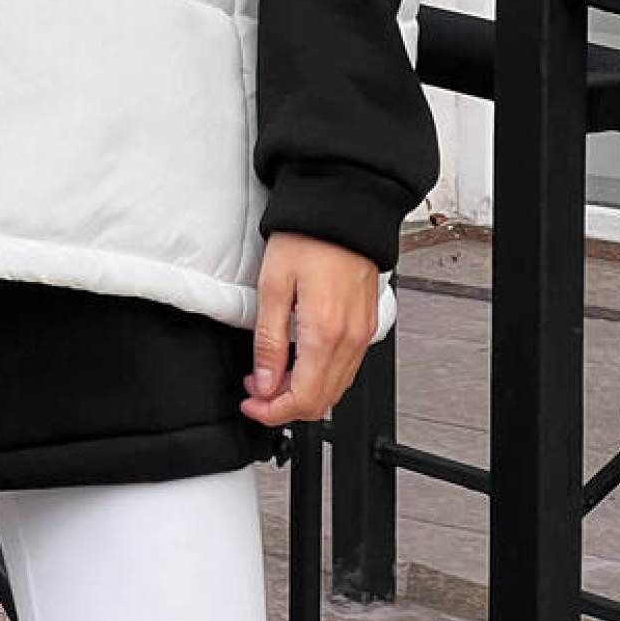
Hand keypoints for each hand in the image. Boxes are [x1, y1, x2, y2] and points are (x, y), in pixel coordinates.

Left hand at [241, 232, 380, 426]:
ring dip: (303, 390)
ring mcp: (363, 333)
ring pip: (336, 387)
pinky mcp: (366, 324)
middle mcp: (351, 339)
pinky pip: (346, 367)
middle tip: (256, 388)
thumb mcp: (272, 285)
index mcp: (326, 332)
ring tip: (272, 372)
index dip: (273, 412)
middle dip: (284, 404)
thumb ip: (269, 341)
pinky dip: (321, 374)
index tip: (252, 404)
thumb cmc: (307, 238)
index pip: (304, 399)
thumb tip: (265, 382)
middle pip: (322, 401)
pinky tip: (299, 359)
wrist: (342, 209)